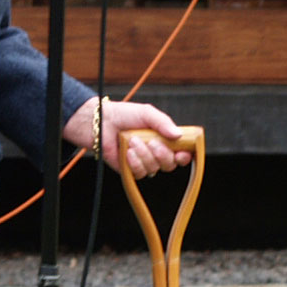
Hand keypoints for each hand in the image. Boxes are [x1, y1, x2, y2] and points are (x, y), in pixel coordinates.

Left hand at [61, 99, 189, 177]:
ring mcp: (144, 162)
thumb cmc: (124, 115)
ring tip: (132, 141)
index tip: (181, 153)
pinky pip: (140, 173)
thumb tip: (178, 135)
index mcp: (164, 140)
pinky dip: (134, 162)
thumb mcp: (147, 113)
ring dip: (144, 154)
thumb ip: (163, 122)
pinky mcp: (131, 170)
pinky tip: (127, 151)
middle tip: (152, 142)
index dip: (184, 156)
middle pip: (170, 164)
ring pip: (154, 168)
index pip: (181, 153)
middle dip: (162, 154)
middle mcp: (156, 153)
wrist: (101, 123)